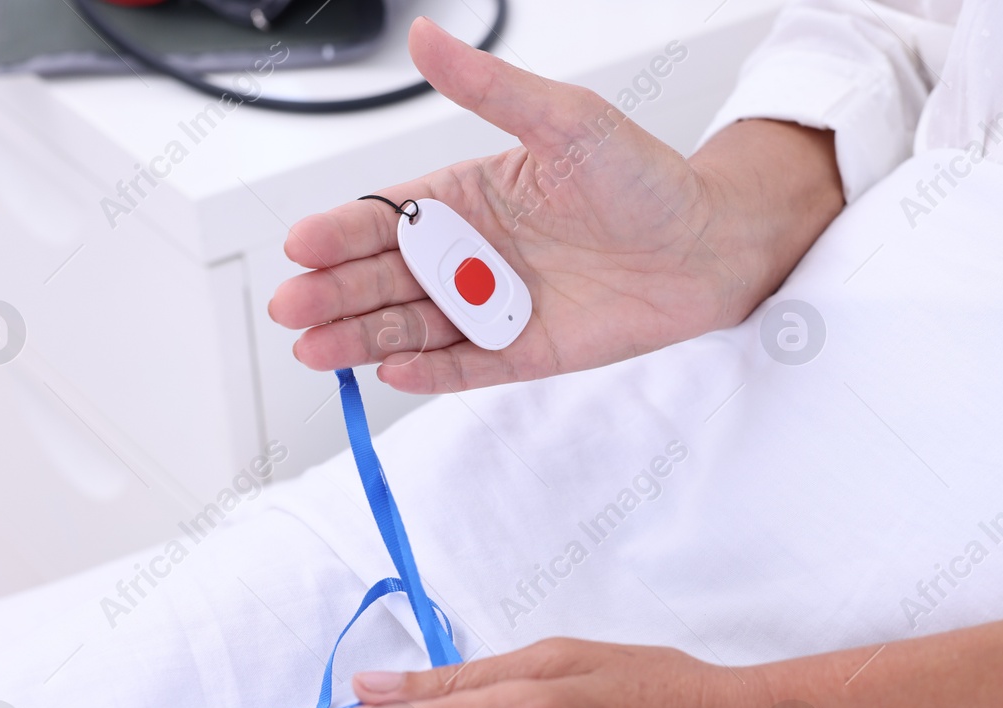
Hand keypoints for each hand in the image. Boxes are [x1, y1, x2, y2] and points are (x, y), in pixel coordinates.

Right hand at [268, 18, 841, 393]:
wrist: (711, 244)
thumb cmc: (644, 177)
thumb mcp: (566, 120)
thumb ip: (492, 89)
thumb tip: (427, 39)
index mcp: (467, 197)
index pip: (386, 216)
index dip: (341, 231)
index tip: (302, 244)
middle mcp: (472, 255)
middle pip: (385, 277)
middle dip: (334, 293)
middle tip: (292, 308)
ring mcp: (495, 306)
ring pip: (413, 326)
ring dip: (362, 338)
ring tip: (316, 351)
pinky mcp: (526, 352)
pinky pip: (467, 366)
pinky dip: (429, 373)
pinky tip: (389, 372)